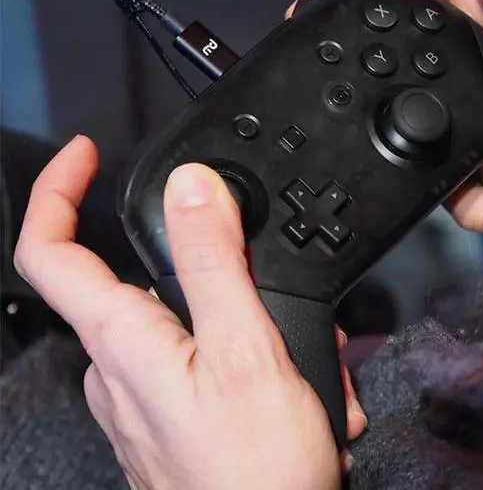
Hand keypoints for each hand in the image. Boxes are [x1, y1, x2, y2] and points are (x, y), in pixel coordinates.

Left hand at [14, 136, 366, 489]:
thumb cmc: (254, 474)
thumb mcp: (244, 348)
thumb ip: (213, 261)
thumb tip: (190, 187)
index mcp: (121, 339)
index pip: (51, 249)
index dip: (58, 191)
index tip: (84, 153)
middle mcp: (117, 365)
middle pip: (139, 279)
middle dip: (211, 265)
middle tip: (272, 279)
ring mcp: (141, 393)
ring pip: (181, 317)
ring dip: (244, 314)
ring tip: (302, 351)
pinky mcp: (168, 412)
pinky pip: (196, 354)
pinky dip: (242, 347)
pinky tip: (288, 379)